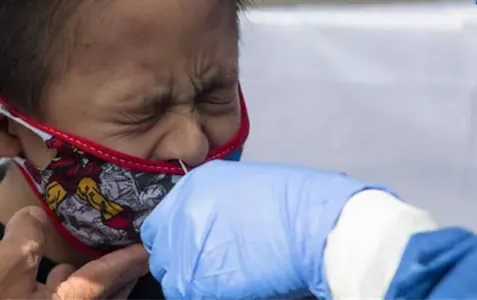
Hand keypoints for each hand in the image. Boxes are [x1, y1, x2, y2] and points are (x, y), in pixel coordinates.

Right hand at [0, 206, 147, 299]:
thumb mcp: (4, 258)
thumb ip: (29, 233)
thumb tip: (34, 218)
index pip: (106, 280)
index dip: (130, 260)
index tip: (150, 248)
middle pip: (101, 298)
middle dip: (120, 276)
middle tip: (137, 254)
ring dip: (94, 282)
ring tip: (104, 260)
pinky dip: (65, 287)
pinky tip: (58, 272)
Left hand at [141, 160, 383, 298]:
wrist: (314, 227)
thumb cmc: (297, 206)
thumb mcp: (247, 187)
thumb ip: (218, 205)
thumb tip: (214, 227)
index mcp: (194, 187)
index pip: (163, 221)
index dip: (179, 238)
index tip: (193, 249)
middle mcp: (181, 212)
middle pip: (163, 249)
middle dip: (182, 260)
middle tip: (212, 268)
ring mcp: (182, 245)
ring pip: (172, 276)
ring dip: (194, 281)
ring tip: (227, 279)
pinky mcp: (191, 279)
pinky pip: (186, 294)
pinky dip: (206, 293)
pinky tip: (232, 288)